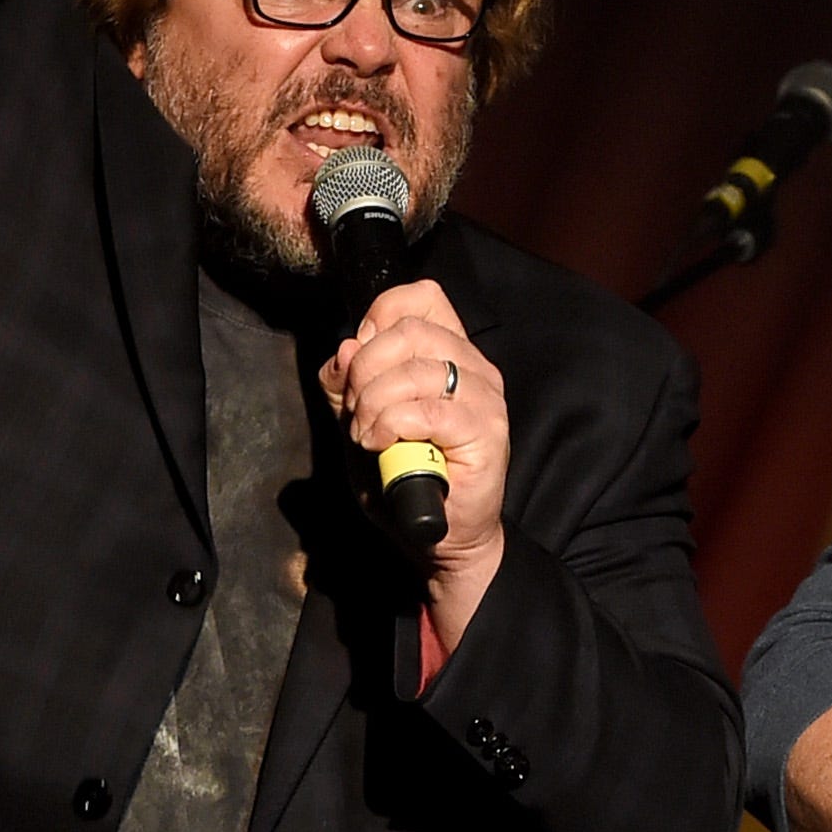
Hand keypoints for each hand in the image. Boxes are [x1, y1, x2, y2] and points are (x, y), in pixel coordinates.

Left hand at [318, 278, 509, 639]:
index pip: (422, 297)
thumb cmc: (404, 474)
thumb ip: (348, 384)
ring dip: (373, 403)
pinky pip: (425, 412)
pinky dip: (390, 426)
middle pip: (411, 330)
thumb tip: (345, 349)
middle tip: (355, 409)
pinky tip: (380, 445)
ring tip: (366, 435)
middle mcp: (474, 367)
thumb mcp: (360, 419)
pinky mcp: (486, 432)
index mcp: (450, 353)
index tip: (360, 361)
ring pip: (415, 370)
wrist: (439, 533)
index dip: (380, 317)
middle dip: (365, 369)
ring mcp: (485, 398)